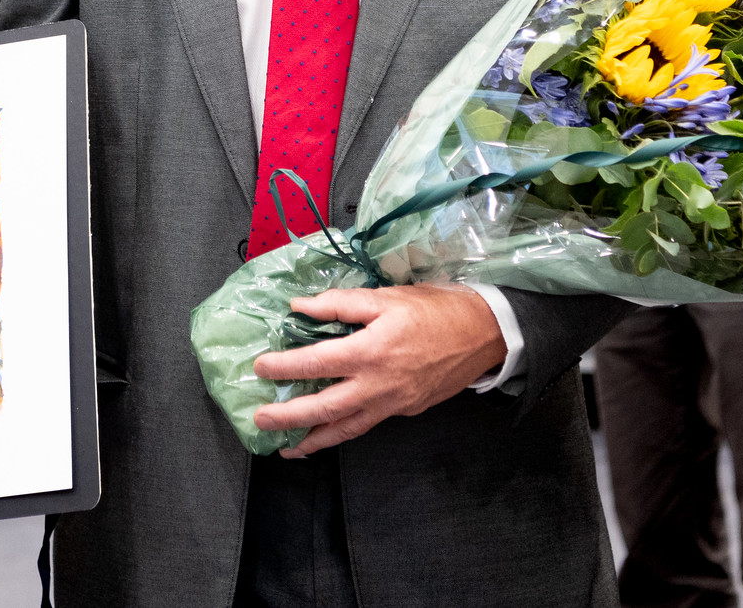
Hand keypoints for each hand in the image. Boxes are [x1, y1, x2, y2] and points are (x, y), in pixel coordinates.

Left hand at [249, 284, 505, 456]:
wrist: (483, 333)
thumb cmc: (434, 309)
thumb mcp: (386, 297)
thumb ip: (340, 303)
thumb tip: (300, 307)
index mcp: (370, 350)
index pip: (316, 363)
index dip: (284, 366)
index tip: (260, 367)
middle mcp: (378, 384)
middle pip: (324, 407)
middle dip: (288, 416)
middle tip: (259, 419)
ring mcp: (392, 403)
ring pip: (345, 428)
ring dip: (313, 440)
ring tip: (287, 446)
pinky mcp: (404, 410)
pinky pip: (366, 425)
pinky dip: (342, 434)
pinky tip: (327, 434)